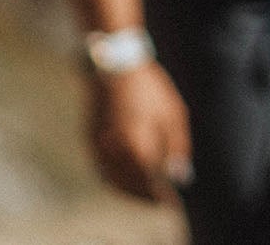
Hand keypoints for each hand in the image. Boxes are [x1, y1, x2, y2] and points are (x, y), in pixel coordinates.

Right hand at [89, 61, 193, 202]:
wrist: (115, 64)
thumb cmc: (150, 87)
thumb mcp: (173, 113)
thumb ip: (177, 147)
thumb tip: (181, 175)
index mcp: (138, 144)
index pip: (149, 183)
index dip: (160, 197)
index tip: (171, 203)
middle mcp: (115, 150)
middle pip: (130, 186)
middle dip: (146, 197)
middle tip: (160, 201)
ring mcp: (99, 146)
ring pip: (113, 181)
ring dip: (129, 192)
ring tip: (145, 194)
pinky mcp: (88, 140)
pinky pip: (101, 170)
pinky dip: (114, 181)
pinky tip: (126, 179)